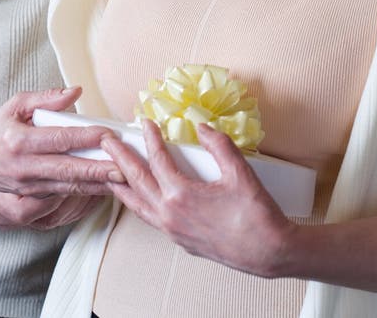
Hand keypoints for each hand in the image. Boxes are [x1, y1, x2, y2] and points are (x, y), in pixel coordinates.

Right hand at [0, 87, 122, 228]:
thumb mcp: (15, 105)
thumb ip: (46, 98)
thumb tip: (76, 92)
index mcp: (17, 141)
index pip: (60, 140)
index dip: (86, 138)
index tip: (109, 135)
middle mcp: (20, 170)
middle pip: (66, 171)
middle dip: (98, 170)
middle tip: (124, 168)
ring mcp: (20, 194)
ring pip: (64, 191)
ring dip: (93, 188)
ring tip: (118, 182)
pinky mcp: (20, 213)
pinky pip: (54, 208)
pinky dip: (75, 202)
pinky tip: (95, 194)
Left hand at [101, 120, 293, 276]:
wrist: (269, 252)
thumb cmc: (256, 215)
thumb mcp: (240, 172)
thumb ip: (219, 145)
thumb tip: (203, 128)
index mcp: (181, 195)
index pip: (157, 160)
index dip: (150, 138)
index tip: (144, 123)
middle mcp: (171, 215)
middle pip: (137, 181)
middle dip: (119, 159)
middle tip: (107, 142)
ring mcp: (173, 231)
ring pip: (138, 205)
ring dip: (122, 186)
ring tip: (110, 174)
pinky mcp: (181, 241)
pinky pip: (150, 219)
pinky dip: (139, 204)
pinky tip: (141, 199)